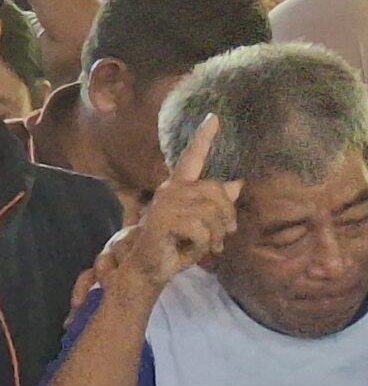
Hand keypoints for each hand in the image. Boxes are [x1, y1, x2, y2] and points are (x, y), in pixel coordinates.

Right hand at [120, 113, 238, 294]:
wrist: (149, 268)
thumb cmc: (176, 245)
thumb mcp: (203, 224)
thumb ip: (217, 203)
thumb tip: (237, 182)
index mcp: (179, 187)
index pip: (192, 157)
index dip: (204, 137)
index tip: (214, 117)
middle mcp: (170, 190)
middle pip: (217, 191)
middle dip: (227, 217)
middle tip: (222, 237)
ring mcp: (165, 204)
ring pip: (212, 212)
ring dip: (215, 236)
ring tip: (207, 247)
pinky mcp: (163, 220)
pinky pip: (201, 229)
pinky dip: (203, 245)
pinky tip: (192, 251)